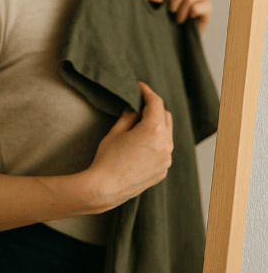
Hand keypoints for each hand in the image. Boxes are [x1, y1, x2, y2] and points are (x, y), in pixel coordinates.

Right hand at [86, 81, 172, 211]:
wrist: (106, 187)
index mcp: (153, 130)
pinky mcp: (163, 170)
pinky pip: (164, 149)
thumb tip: (134, 109)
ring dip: (157, 125)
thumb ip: (128, 117)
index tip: (140, 86)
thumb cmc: (107, 158)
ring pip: (167, 134)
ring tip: (139, 124)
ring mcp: (167, 159)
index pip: (156, 103)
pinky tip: (141, 144)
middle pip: (166, 116)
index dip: (147, 91)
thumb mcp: (115, 132)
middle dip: (154, 107)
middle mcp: (165, 144)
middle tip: (139, 103)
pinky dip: (156, 142)